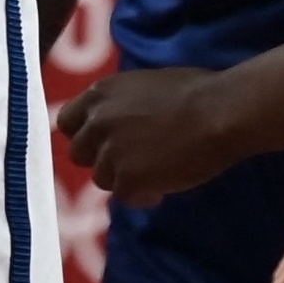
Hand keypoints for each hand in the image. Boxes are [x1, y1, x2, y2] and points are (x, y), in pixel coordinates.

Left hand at [56, 65, 239, 205]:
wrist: (217, 113)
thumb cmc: (193, 91)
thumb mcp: (143, 86)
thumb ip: (120, 105)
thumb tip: (115, 120)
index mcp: (100, 94)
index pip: (67, 121)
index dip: (84, 134)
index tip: (103, 141)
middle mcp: (97, 122)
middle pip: (79, 153)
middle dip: (101, 158)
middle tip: (130, 159)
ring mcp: (109, 152)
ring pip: (102, 178)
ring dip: (123, 177)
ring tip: (155, 170)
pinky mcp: (127, 180)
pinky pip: (125, 196)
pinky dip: (142, 195)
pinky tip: (163, 185)